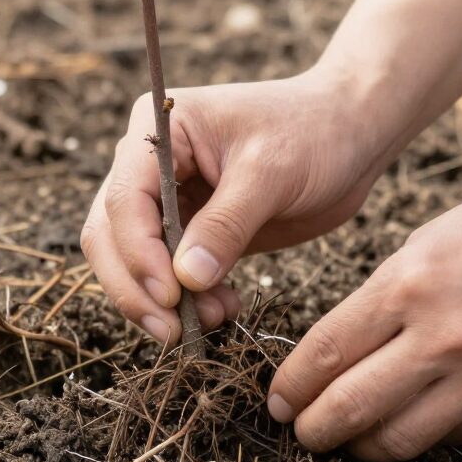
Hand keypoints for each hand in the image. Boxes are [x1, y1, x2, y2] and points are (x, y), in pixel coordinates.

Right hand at [81, 73, 382, 345]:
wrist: (350, 136)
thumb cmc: (313, 134)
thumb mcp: (271, 172)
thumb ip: (225, 224)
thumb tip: (184, 280)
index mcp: (161, 130)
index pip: (125, 197)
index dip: (138, 252)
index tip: (171, 296)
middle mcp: (151, 162)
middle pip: (111, 233)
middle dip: (137, 286)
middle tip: (173, 331)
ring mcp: (169, 196)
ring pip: (131, 259)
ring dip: (160, 300)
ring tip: (212, 319)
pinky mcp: (192, 229)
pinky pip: (168, 272)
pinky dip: (186, 299)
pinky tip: (223, 308)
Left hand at [266, 163, 461, 460]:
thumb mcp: (428, 241)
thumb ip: (384, 297)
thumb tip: (338, 353)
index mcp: (410, 283)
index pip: (327, 351)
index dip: (293, 384)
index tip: (277, 399)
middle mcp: (443, 337)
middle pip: (351, 407)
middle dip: (313, 429)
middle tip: (299, 431)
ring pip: (399, 440)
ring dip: (361, 446)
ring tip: (346, 439)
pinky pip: (454, 436)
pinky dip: (424, 434)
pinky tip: (410, 421)